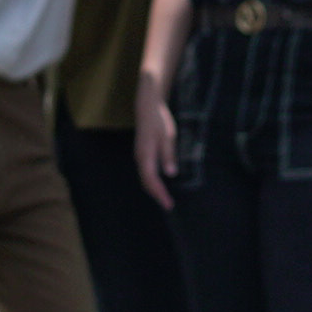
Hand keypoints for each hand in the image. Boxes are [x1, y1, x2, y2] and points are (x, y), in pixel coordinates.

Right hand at [134, 74, 177, 206]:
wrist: (148, 107)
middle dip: (156, 194)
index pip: (152, 180)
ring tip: (165, 197)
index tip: (169, 204)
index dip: (160, 194)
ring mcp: (140, 156)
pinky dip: (152, 181)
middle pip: (146, 182)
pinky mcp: (142, 153)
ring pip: (145, 177)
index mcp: (146, 156)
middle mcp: (140, 158)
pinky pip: (146, 171)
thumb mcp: (168, 137)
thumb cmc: (159, 121)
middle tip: (168, 204)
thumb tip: (171, 173)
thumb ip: (168, 155)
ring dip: (154, 189)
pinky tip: (160, 183)